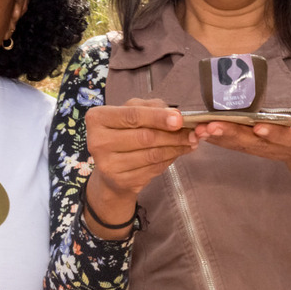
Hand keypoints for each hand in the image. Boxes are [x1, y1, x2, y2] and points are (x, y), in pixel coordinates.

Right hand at [82, 98, 196, 235]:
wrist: (111, 169)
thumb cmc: (124, 134)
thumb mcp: (133, 112)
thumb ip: (153, 108)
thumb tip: (177, 116)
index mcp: (98, 118)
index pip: (132, 115)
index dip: (158, 117)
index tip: (180, 120)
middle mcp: (97, 141)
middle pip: (144, 136)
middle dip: (173, 135)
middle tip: (193, 133)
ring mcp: (107, 164)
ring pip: (151, 155)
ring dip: (175, 148)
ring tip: (190, 143)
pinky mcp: (119, 181)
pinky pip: (152, 169)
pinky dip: (169, 160)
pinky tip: (177, 154)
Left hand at [194, 51, 290, 209]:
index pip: (288, 135)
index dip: (275, 134)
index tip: (261, 128)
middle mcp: (280, 145)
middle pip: (255, 142)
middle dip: (234, 135)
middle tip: (213, 126)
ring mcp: (264, 148)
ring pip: (239, 144)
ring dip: (219, 137)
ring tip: (200, 128)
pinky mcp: (252, 147)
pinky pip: (232, 143)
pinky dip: (216, 138)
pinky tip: (197, 130)